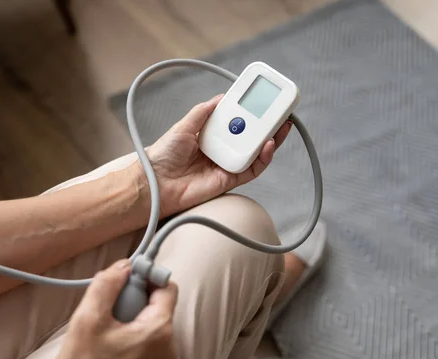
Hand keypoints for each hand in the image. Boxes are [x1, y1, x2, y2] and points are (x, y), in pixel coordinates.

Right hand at [48, 260, 177, 358]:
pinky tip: (108, 339)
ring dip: (130, 314)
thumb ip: (107, 285)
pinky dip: (130, 330)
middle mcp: (169, 344)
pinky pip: (147, 336)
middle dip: (134, 296)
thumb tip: (124, 265)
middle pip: (158, 302)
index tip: (125, 277)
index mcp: (159, 329)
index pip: (167, 286)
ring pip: (151, 318)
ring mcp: (162, 358)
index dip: (147, 276)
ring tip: (104, 325)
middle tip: (107, 305)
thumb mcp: (88, 319)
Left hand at [135, 94, 292, 216]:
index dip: (251, 110)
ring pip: (257, 151)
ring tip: (281, 125)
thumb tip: (222, 97)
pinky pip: (253, 169)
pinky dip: (263, 158)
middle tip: (281, 110)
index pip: (237, 120)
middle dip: (268, 123)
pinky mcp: (230, 180)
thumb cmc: (163, 155)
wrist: (156, 182)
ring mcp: (227, 164)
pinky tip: (268, 145)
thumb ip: (204, 112)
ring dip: (272, 139)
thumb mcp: (184, 125)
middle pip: (251, 135)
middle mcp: (222, 148)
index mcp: (212, 134)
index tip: (263, 98)